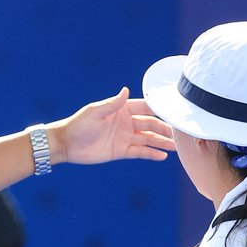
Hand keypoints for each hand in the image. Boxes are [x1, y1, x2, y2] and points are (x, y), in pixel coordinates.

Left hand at [50, 88, 172, 165]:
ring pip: (148, 139)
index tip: (174, 111)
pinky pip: (140, 152)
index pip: (145, 108)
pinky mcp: (121, 151)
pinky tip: (163, 156)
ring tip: (176, 146)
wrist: (67, 144)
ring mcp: (125, 137)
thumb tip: (126, 90)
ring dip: (162, 142)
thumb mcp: (95, 112)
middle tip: (180, 132)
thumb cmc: (78, 124)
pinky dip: (151, 154)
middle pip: (150, 125)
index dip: (159, 110)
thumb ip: (112, 103)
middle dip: (164, 128)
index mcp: (122, 109)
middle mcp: (126, 122)